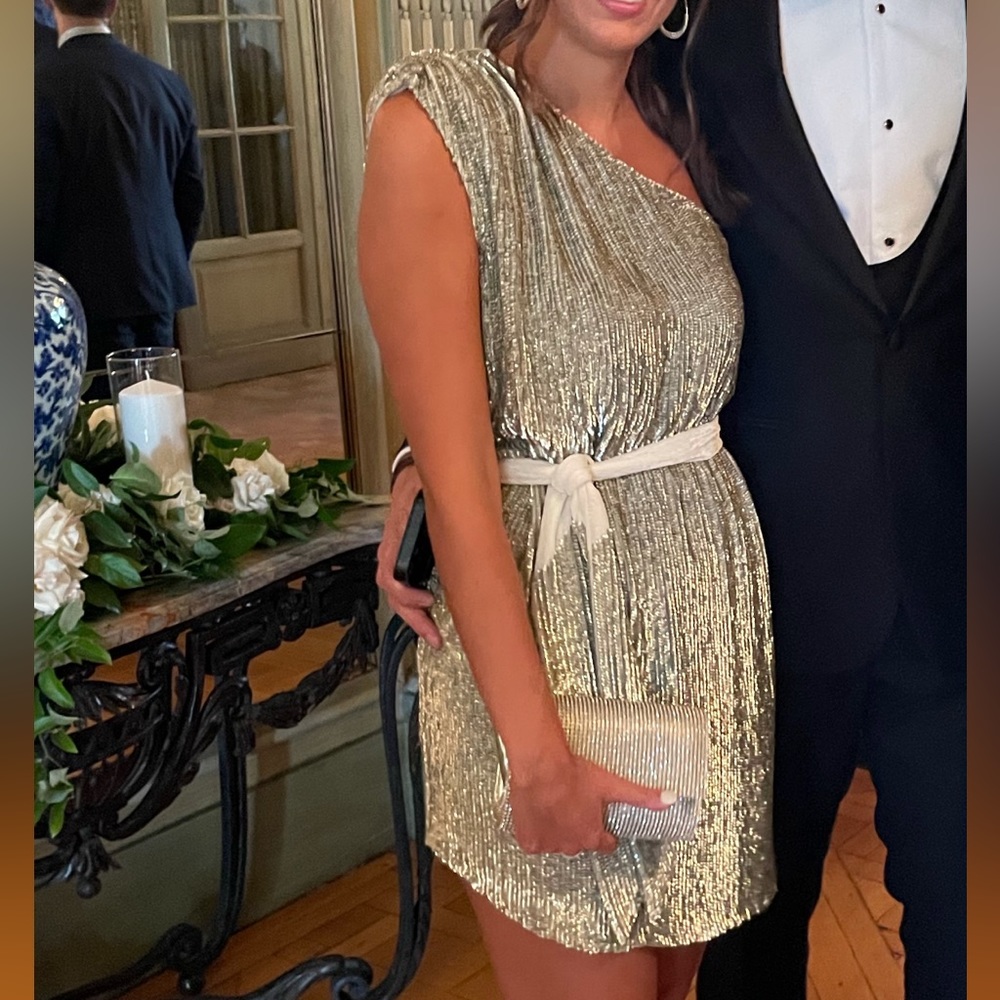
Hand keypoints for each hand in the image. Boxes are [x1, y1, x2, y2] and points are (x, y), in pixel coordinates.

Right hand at [376, 463, 442, 647]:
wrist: (417, 471)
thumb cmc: (419, 481)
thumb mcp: (422, 491)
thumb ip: (426, 506)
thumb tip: (443, 521)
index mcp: (394, 540)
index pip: (390, 578)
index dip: (406, 595)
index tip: (428, 599)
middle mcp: (393, 552)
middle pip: (394, 596)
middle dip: (414, 619)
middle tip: (434, 635)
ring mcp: (399, 556)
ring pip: (398, 596)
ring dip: (414, 616)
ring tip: (433, 632)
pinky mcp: (408, 558)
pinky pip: (406, 587)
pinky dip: (416, 604)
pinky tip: (431, 610)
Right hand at [508, 751, 675, 854]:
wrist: (541, 767)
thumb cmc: (574, 774)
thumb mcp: (612, 784)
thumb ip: (641, 795)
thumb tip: (671, 799)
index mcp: (592, 835)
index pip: (604, 844)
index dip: (603, 832)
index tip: (599, 822)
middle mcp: (571, 844)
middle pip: (579, 841)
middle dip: (578, 828)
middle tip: (574, 806)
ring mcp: (549, 844)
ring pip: (557, 841)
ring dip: (557, 829)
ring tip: (555, 806)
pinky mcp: (529, 841)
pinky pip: (535, 842)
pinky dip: (536, 831)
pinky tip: (538, 815)